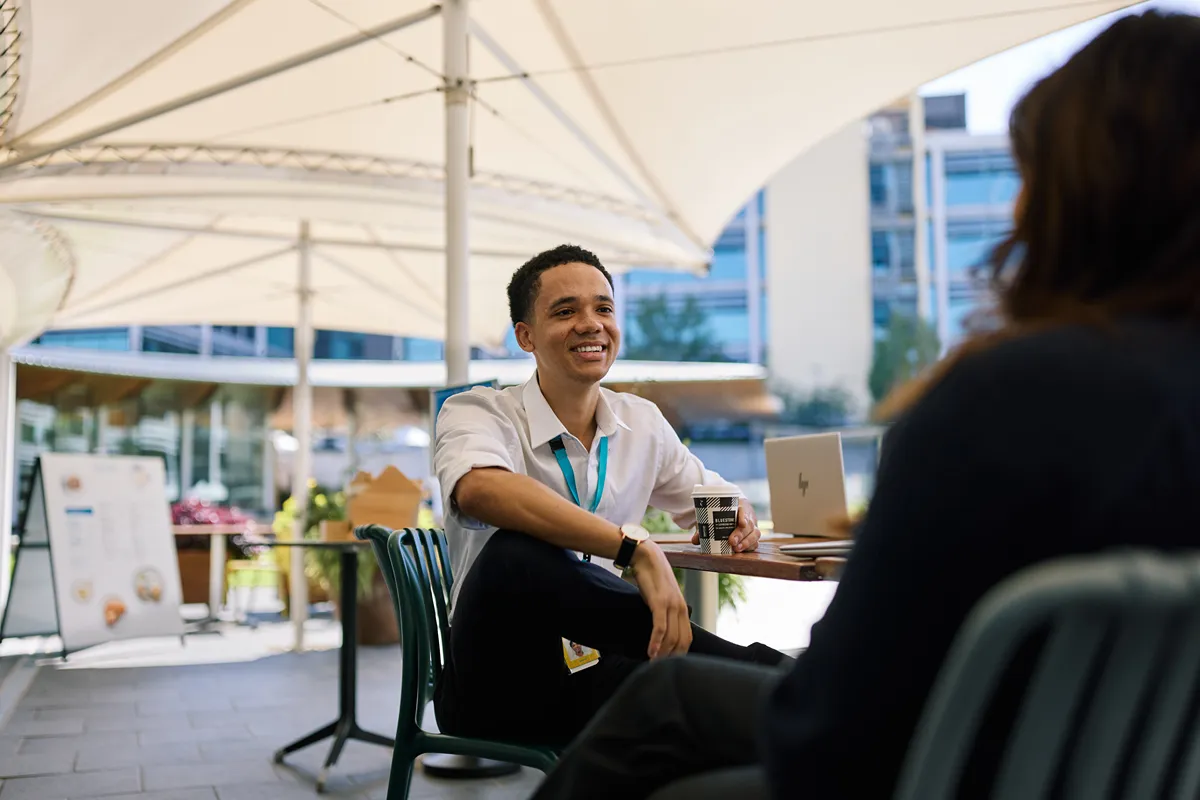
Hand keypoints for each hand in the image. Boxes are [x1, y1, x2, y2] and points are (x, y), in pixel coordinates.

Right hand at [630, 540, 691, 659]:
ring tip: (653, 664)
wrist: (646, 557)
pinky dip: (656, 642)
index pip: (687, 638)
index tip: (669, 663)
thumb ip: (665, 612)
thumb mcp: (662, 597)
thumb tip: (660, 629)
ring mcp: (671, 605)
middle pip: (681, 641)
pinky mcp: (659, 603)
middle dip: (671, 658)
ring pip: (671, 637)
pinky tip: (650, 652)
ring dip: (663, 653)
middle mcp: (681, 608)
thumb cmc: (652, 578)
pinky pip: (660, 627)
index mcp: (682, 608)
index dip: (680, 653)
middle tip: (659, 668)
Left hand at [689, 497, 761, 552]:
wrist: (735, 511)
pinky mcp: (753, 536)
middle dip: (741, 534)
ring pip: (755, 534)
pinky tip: (742, 550)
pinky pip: (756, 542)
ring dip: (747, 542)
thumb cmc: (722, 514)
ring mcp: (753, 527)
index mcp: (740, 506)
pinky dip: (750, 546)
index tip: (741, 523)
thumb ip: (704, 527)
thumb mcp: (713, 517)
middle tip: (732, 541)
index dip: (744, 516)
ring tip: (736, 549)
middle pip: (749, 524)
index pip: (744, 510)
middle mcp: (749, 516)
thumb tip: (695, 540)